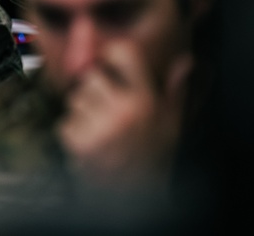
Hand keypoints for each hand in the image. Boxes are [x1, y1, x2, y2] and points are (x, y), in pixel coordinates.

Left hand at [58, 40, 191, 192]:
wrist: (136, 201)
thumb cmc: (154, 158)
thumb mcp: (173, 125)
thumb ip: (177, 92)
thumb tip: (187, 62)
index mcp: (147, 100)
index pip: (121, 52)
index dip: (111, 55)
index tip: (111, 65)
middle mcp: (124, 109)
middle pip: (90, 77)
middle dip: (94, 93)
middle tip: (110, 116)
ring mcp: (101, 126)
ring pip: (75, 100)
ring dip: (83, 115)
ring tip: (103, 133)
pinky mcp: (80, 142)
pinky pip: (65, 123)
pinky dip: (73, 135)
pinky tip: (91, 148)